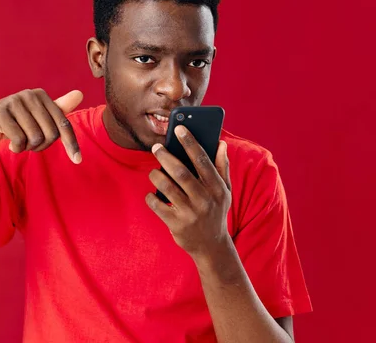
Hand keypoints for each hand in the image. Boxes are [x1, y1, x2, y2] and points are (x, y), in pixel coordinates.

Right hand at [0, 89, 83, 162]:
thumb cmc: (15, 123)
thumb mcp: (37, 117)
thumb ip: (59, 108)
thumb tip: (80, 94)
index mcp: (41, 95)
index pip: (63, 124)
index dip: (71, 144)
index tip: (77, 160)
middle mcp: (29, 95)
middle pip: (50, 134)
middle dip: (41, 146)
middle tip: (29, 144)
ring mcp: (14, 102)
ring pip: (35, 138)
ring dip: (28, 147)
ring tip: (18, 142)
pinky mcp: (1, 114)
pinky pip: (20, 140)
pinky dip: (16, 148)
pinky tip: (9, 144)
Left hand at [146, 125, 231, 257]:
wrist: (211, 246)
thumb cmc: (216, 211)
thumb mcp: (224, 191)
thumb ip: (222, 167)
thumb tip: (221, 143)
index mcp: (217, 188)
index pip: (202, 160)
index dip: (190, 142)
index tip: (179, 128)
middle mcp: (204, 200)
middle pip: (181, 172)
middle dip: (166, 156)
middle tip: (156, 147)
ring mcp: (190, 213)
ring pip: (166, 187)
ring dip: (156, 176)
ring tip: (153, 172)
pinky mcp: (176, 224)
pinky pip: (157, 205)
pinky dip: (151, 197)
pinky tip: (152, 193)